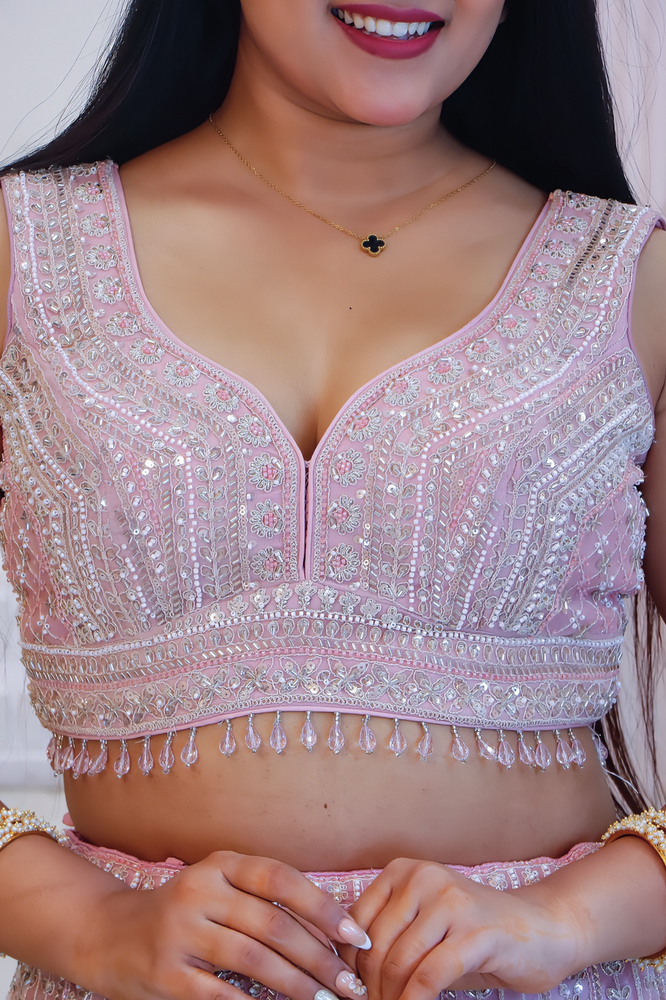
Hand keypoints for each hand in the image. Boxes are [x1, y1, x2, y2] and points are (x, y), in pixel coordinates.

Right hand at [86, 850, 368, 999]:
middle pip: (274, 924)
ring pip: (254, 959)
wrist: (108, 935)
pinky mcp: (166, 973)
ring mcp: (181, 931)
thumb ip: (264, 901)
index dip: (324, 908)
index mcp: (221, 865)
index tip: (356, 938)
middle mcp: (200, 890)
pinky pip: (222, 994)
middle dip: (320, 958)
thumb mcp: (220, 889)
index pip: (282, 879)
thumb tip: (331, 931)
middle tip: (350, 985)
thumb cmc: (184, 913)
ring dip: (297, 985)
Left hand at [340, 858, 581, 999]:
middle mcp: (425, 879)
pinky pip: (429, 976)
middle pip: (375, 946)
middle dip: (369, 987)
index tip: (351, 992)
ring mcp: (452, 903)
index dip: (347, 964)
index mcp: (404, 871)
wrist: (543, 929)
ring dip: (392, 998)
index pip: (355, 922)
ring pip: (398, 962)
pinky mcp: (476, 934)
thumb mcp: (425, 926)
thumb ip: (390, 938)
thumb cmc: (475, 934)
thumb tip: (344, 976)